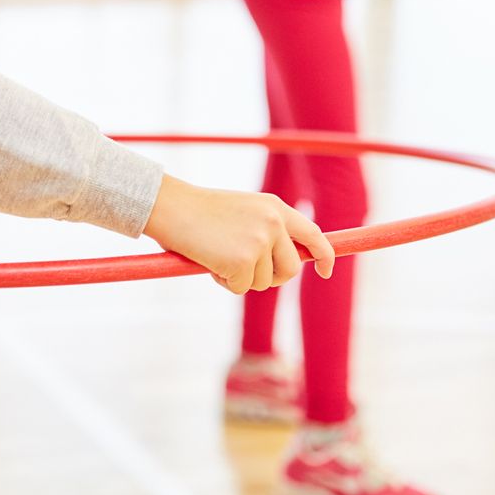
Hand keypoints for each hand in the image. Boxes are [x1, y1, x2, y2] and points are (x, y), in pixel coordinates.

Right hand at [141, 174, 334, 293]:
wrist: (170, 206)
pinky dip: (224, 282)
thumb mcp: (241, 212)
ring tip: (216, 255)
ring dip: (241, 278)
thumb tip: (284, 264)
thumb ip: (265, 230)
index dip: (324, 255)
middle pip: (290, 269)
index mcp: (274, 207)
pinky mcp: (243, 261)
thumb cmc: (197, 212)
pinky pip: (241, 288)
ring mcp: (259, 242)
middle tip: (243, 270)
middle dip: (270, 277)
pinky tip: (209, 261)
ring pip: (263, 282)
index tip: (325, 270)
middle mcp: (273, 222)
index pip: (313, 235)